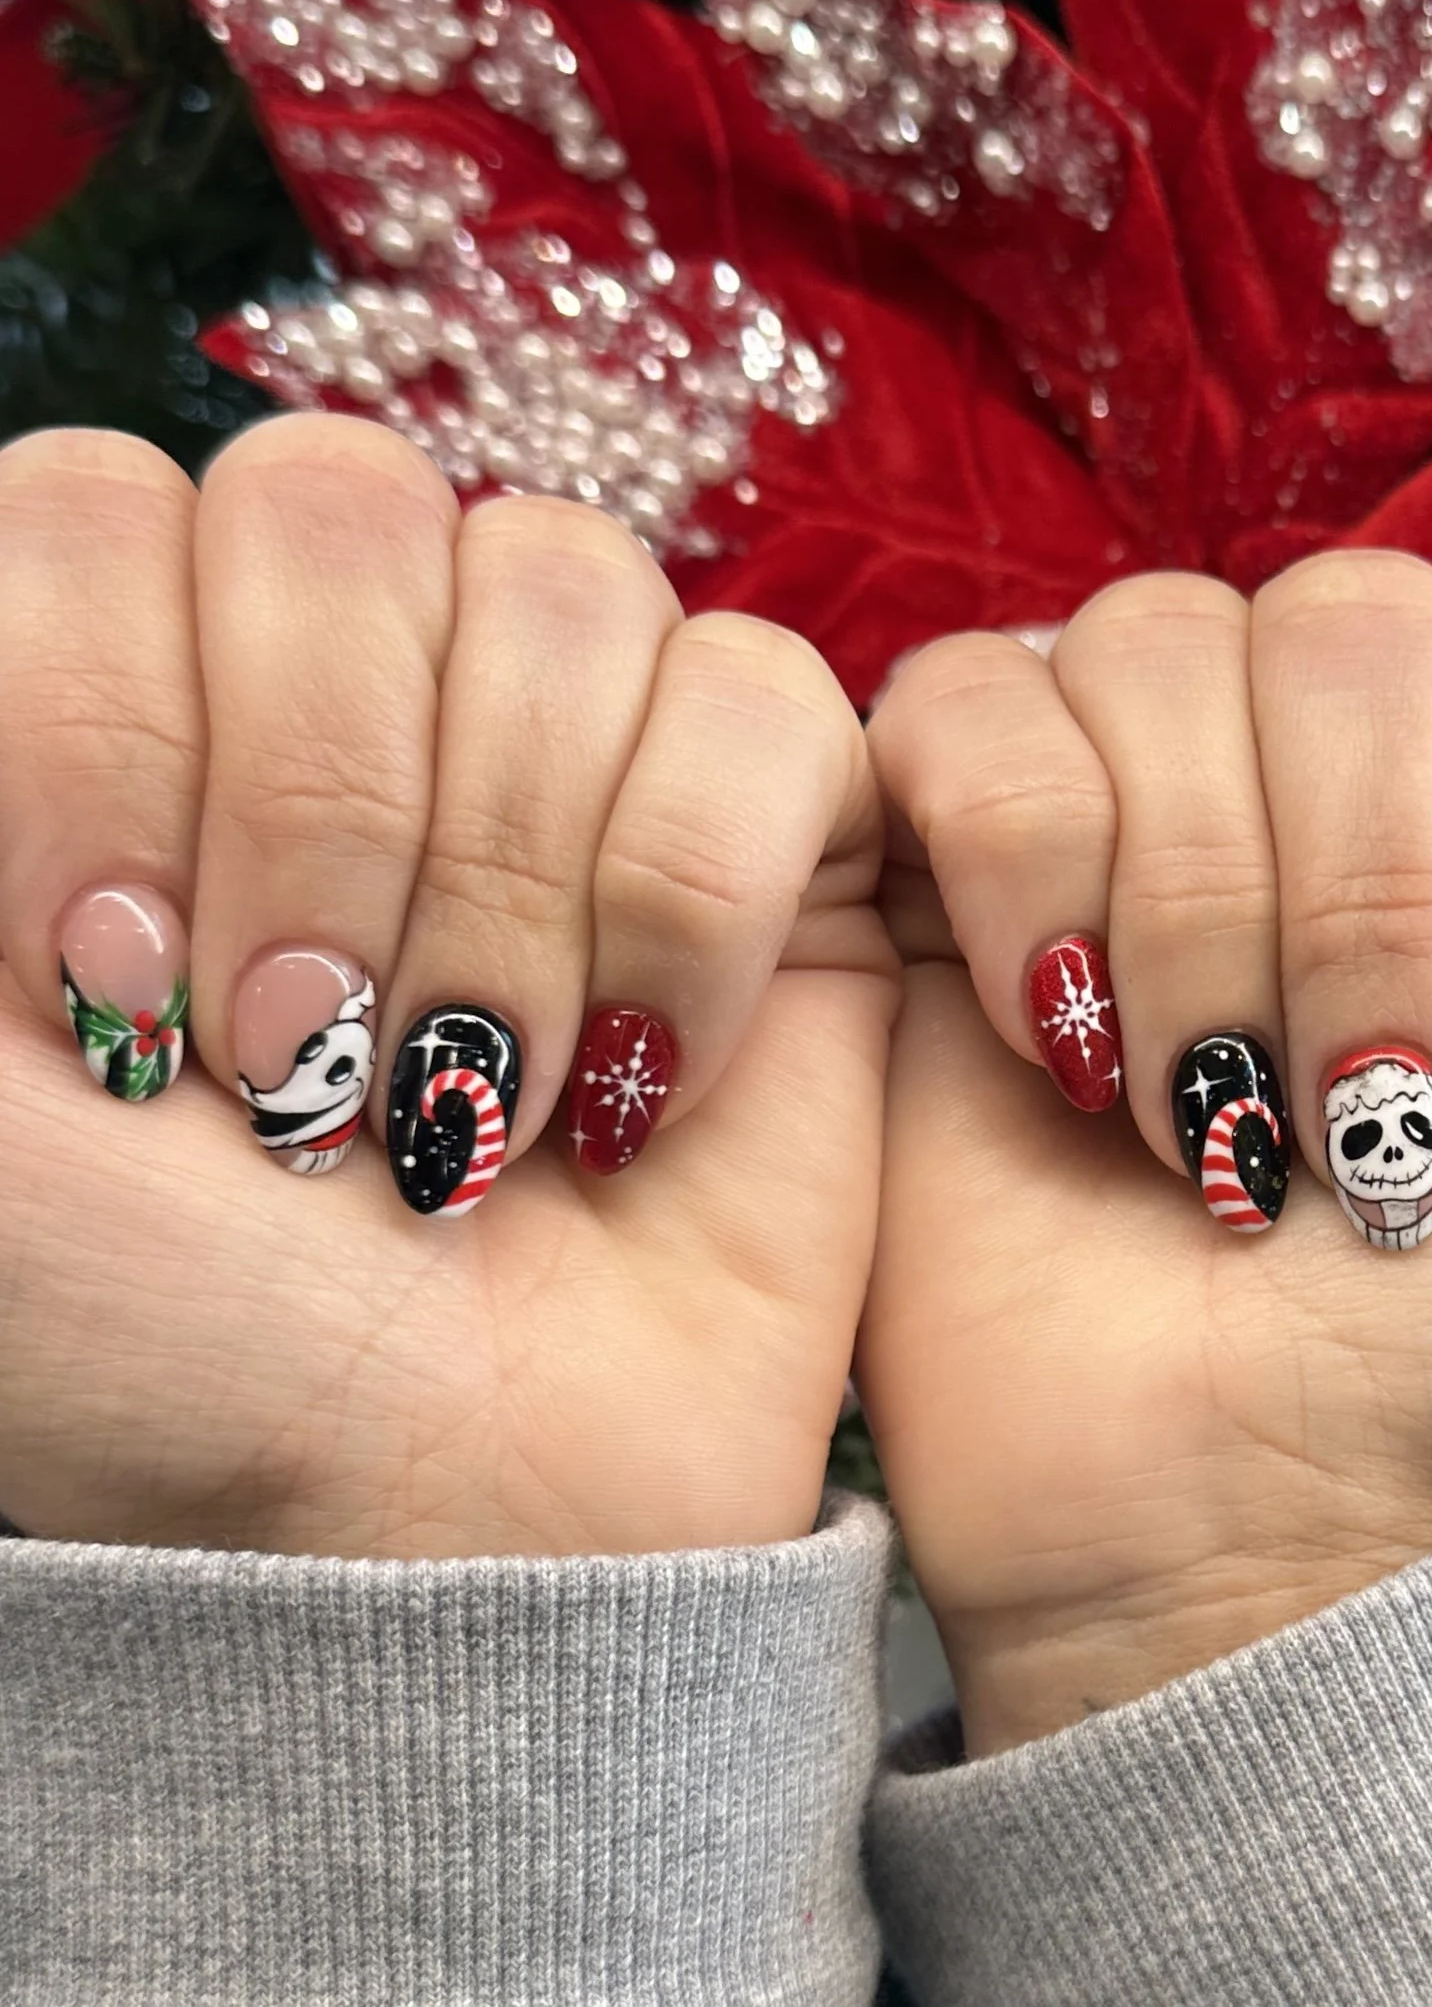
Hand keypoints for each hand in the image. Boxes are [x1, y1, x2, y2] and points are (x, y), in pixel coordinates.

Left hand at [0, 416, 893, 1559]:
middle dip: (316, 811)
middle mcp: (353, 689)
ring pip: (566, 585)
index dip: (105, 722)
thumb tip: (7, 550)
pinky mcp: (767, 823)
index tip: (105, 982)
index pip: (106, 501)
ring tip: (472, 1093)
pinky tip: (634, 1069)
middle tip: (299, 1055)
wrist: (429, 1518)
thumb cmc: (144, 1335)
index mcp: (133, 704)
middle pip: (344, 506)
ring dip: (504, 884)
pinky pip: (762, 705)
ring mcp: (569, 741)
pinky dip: (690, 908)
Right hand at [861, 554, 1431, 1754]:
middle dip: (1374, 901)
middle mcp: (1315, 758)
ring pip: (1158, 644)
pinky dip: (1027, 867)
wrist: (1234, 1503)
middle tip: (1358, 1116)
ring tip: (1200, 1110)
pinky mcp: (939, 838)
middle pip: (1355, 624)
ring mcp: (1124, 781)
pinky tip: (1055, 1027)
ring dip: (1199, 911)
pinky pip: (968, 708)